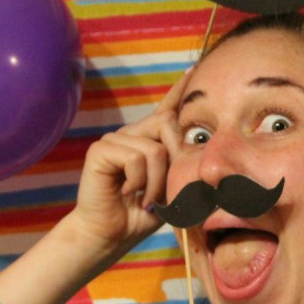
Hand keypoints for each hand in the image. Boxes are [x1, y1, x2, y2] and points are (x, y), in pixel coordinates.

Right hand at [0, 71, 189, 303]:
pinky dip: (138, 182)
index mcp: (149, 141)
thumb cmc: (142, 214)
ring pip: (155, 149)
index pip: (166, 110)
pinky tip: (125, 193)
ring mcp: (114, 139)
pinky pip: (136, 158)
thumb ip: (182, 165)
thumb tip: (202, 149)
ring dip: (156, 182)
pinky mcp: (101, 150)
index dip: (179, 91)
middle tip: (161, 192)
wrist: (111, 234)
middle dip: (174, 160)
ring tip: (143, 198)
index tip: (193, 70)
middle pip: (167, 124)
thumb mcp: (171, 187)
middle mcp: (132, 134)